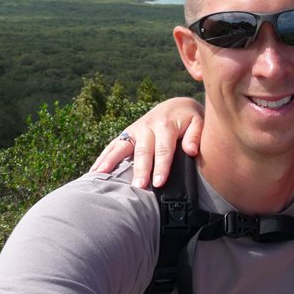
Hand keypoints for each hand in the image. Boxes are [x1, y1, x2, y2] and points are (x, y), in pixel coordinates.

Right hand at [90, 97, 204, 187]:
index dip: (161, 166)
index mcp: (166, 125)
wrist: (176, 106)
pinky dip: (103, 158)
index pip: (164, 149)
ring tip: (102, 177)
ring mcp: (134, 130)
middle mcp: (147, 127)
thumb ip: (195, 135)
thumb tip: (190, 150)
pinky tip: (94, 172)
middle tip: (138, 187)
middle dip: (140, 170)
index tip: (159, 182)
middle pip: (142, 151)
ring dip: (112, 162)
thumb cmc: (190, 119)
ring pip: (121, 146)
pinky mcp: (127, 134)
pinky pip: (113, 146)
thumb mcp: (199, 122)